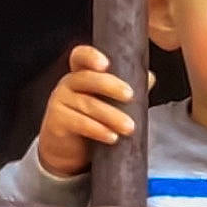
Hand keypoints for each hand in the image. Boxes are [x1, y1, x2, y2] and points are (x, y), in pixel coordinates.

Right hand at [38, 45, 140, 177]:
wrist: (69, 149)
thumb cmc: (92, 119)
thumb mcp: (109, 102)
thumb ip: (128, 88)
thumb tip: (149, 77)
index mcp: (82, 73)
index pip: (81, 57)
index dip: (91, 56)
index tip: (106, 64)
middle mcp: (68, 84)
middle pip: (87, 79)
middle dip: (110, 86)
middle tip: (130, 96)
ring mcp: (60, 102)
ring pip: (88, 104)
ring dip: (112, 116)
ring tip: (129, 127)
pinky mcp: (57, 122)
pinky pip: (79, 123)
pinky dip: (98, 130)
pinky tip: (112, 137)